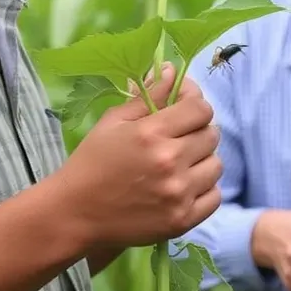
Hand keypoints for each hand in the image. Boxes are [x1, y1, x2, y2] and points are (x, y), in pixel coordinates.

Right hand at [52, 62, 222, 251]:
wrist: (74, 214)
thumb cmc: (91, 163)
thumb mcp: (113, 122)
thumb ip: (147, 95)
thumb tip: (170, 70)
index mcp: (152, 133)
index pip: (200, 108)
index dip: (194, 104)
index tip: (184, 108)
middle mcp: (170, 162)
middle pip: (211, 135)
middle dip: (198, 131)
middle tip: (180, 137)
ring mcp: (179, 193)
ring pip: (216, 165)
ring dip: (203, 160)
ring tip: (181, 163)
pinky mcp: (183, 220)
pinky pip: (215, 196)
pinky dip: (204, 189)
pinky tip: (184, 186)